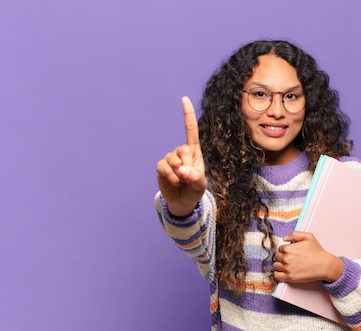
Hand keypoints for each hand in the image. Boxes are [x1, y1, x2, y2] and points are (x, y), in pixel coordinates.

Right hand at [156, 96, 206, 216]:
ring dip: (178, 174)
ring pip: (172, 160)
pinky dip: (170, 176)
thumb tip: (182, 169)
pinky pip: (163, 167)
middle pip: (183, 150)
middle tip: (189, 178)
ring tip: (181, 181)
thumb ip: (195, 177)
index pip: (191, 130)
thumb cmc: (194, 190)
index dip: (188, 115)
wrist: (183, 201)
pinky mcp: (161, 166)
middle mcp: (181, 152)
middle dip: (187, 167)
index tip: (184, 99)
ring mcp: (170, 159)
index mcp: (194, 152)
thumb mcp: (200, 185)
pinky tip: (173, 182)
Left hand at [272, 231, 343, 283]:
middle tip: (290, 258)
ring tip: (287, 265)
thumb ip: (294, 234)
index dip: (285, 250)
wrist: (325, 265)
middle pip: (277, 257)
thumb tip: (284, 238)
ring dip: (280, 265)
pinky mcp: (290, 277)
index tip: (291, 252)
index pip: (280, 248)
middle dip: (282, 257)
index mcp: (288, 248)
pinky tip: (283, 272)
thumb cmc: (318, 252)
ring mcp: (287, 268)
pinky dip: (278, 274)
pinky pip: (277, 276)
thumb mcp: (308, 237)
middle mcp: (286, 258)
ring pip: (276, 266)